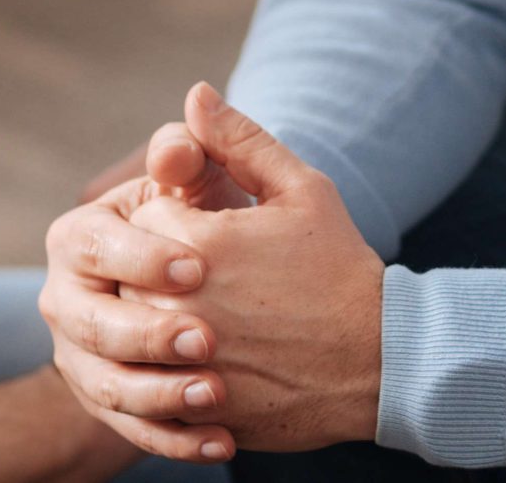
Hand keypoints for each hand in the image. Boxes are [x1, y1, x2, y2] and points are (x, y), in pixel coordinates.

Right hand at [40, 160, 235, 461]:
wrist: (224, 287)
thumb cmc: (209, 221)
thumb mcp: (206, 185)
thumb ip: (196, 153)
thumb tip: (196, 105)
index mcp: (79, 235)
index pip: (95, 244)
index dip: (142, 256)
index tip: (200, 267)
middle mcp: (65, 299)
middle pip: (90, 324)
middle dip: (147, 334)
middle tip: (207, 340)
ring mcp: (80, 357)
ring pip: (105, 386)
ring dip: (159, 395)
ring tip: (215, 394)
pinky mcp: (107, 403)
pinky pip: (132, 429)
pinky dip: (175, 439)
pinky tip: (221, 440)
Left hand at [50, 86, 384, 455]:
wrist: (379, 361)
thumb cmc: (339, 267)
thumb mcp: (300, 190)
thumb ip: (240, 140)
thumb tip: (196, 94)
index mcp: (191, 241)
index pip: (142, 219)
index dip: (181, 225)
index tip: (220, 238)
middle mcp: (172, 303)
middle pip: (126, 277)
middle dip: (162, 276)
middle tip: (224, 283)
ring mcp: (177, 363)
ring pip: (131, 336)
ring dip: (159, 327)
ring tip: (220, 323)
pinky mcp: (188, 409)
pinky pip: (150, 388)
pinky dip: (169, 378)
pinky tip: (217, 365)